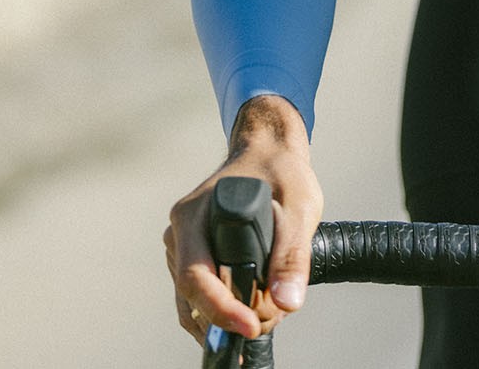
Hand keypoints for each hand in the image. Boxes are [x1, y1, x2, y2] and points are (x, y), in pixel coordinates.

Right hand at [164, 96, 323, 342]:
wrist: (270, 153)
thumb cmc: (280, 171)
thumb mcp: (298, 206)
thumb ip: (292, 254)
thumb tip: (286, 301)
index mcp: (194, 215)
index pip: (194, 276)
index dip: (220, 308)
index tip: (250, 324)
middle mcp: (181, 233)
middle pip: (192, 296)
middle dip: (230, 317)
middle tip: (270, 318)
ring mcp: (184, 247)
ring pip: (194, 302)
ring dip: (228, 317)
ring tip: (268, 311)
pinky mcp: (196, 256)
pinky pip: (200, 296)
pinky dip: (225, 309)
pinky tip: (253, 308)